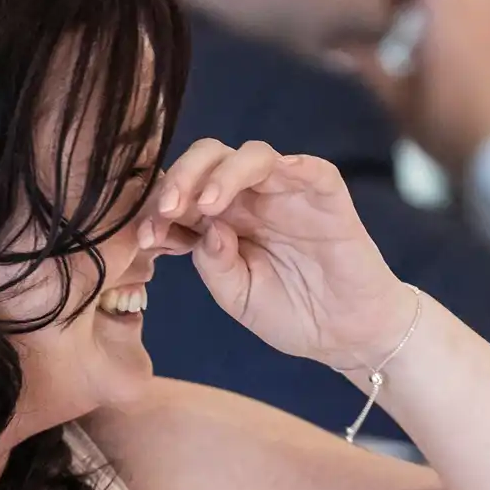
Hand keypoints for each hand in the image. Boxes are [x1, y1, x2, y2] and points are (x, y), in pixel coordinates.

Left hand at [143, 140, 415, 369]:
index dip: (158, 210)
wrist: (346, 334)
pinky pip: (301, 166)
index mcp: (223, 220)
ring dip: (216, 174)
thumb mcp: (236, 296)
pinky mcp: (323, 191)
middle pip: (208, 160)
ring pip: (248, 155)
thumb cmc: (292, 313)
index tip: (142, 239)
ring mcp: (287, 191)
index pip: (183, 194)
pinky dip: (268, 170)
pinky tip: (242, 194)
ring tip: (200, 207)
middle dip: (179, 179)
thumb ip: (212, 263)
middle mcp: (251, 198)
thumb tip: (202, 227)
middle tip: (165, 211)